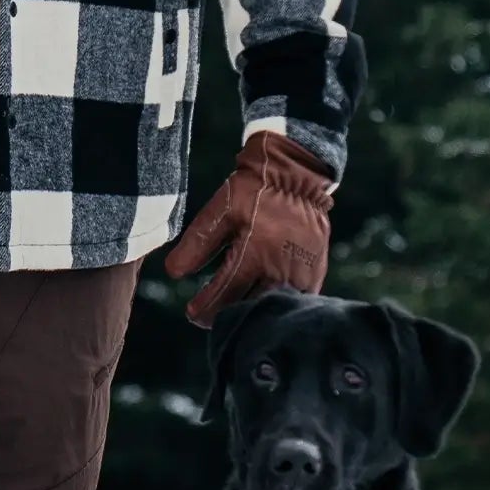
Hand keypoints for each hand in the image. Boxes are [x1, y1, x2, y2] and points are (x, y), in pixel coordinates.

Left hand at [162, 132, 332, 326]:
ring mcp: (302, 274)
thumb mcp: (219, 212)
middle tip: (211, 313)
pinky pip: (294, 300)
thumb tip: (173, 273)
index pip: (224, 298)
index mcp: (254, 256)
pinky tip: (260, 296)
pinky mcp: (316, 273)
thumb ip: (197, 244)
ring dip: (252, 311)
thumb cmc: (254, 191)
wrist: (297, 174)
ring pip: (273, 309)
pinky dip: (275, 303)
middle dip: (227, 315)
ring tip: (235, 306)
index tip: (192, 313)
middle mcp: (281, 271)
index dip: (204, 311)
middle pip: (248, 310)